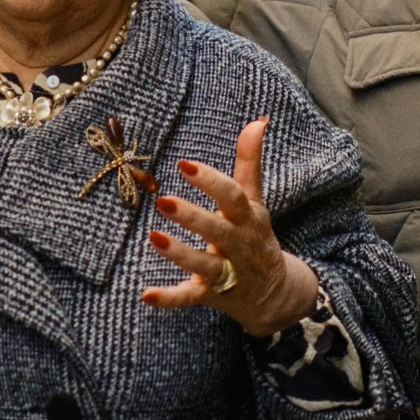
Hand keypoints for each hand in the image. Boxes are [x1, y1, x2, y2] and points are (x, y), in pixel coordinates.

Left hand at [142, 117, 318, 336]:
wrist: (274, 293)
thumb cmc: (256, 236)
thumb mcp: (256, 200)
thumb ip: (249, 162)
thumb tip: (257, 121)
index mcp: (247, 219)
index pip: (232, 197)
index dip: (211, 181)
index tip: (185, 164)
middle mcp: (238, 246)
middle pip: (217, 230)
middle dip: (192, 217)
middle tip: (163, 200)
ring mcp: (225, 273)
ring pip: (203, 265)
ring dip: (180, 254)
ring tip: (154, 238)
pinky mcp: (210, 296)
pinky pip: (189, 297)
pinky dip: (169, 298)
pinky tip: (146, 295)